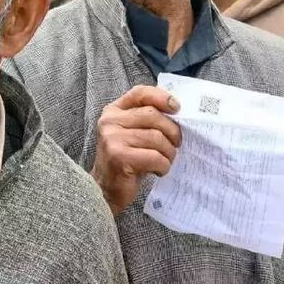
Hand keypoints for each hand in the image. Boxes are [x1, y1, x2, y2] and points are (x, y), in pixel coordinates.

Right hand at [92, 85, 181, 214]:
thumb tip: (177, 109)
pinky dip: (163, 165)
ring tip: (166, 160)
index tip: (177, 108)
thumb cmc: (126, 160)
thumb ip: (148, 119)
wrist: (106, 190)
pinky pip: (154, 156)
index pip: (140, 93)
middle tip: (176, 144)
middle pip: (153, 115)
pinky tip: (158, 171)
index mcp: (114, 111)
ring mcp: (112, 138)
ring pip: (156, 137)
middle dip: (172, 131)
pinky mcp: (119, 157)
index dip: (161, 97)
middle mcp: (110, 121)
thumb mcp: (133, 134)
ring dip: (169, 152)